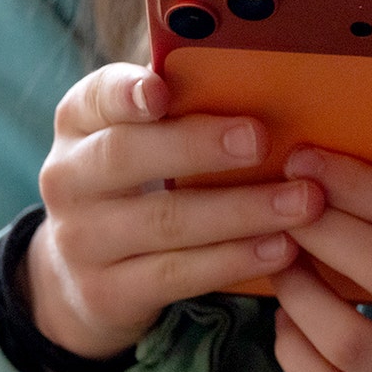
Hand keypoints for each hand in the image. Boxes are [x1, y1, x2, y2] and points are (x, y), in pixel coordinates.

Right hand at [30, 63, 323, 357]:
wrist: (83, 280)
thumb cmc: (140, 185)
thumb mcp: (143, 142)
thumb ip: (184, 110)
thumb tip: (267, 77)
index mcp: (80, 125)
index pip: (95, 98)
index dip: (125, 93)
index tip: (161, 91)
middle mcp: (68, 180)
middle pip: (127, 156)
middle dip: (198, 146)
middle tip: (260, 139)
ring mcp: (82, 241)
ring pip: (167, 221)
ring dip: (243, 211)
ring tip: (303, 202)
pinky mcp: (108, 294)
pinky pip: (179, 274)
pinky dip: (235, 260)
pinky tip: (282, 249)